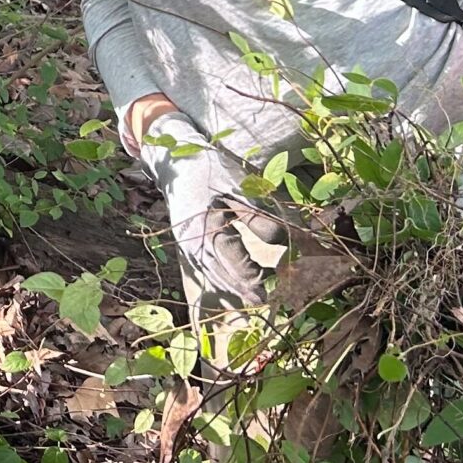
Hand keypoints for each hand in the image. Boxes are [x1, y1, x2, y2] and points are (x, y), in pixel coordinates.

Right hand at [140, 112, 269, 308]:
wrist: (174, 161)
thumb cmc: (209, 170)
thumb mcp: (239, 187)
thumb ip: (262, 216)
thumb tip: (288, 240)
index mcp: (208, 229)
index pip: (236, 263)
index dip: (258, 276)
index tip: (278, 283)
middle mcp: (194, 244)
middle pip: (224, 277)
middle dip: (247, 289)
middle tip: (269, 300)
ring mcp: (188, 248)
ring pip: (215, 278)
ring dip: (236, 288)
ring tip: (258, 296)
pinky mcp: (188, 247)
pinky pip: (207, 271)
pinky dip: (224, 280)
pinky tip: (238, 285)